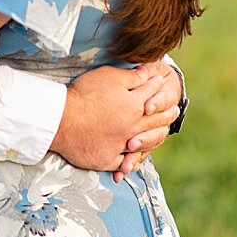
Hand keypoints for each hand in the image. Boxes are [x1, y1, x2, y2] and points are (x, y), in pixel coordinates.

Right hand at [50, 65, 179, 174]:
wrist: (62, 120)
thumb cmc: (84, 94)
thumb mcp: (109, 76)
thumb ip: (132, 77)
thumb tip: (148, 73)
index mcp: (135, 106)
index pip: (151, 94)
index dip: (157, 86)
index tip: (161, 83)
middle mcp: (133, 127)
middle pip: (155, 121)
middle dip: (166, 114)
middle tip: (175, 111)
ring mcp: (121, 145)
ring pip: (145, 144)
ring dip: (155, 137)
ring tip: (163, 133)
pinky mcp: (107, 159)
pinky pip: (124, 163)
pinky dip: (132, 162)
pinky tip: (136, 161)